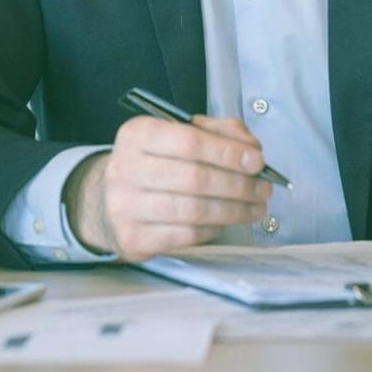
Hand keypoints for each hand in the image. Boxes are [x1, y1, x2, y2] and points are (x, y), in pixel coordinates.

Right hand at [63, 114, 271, 260]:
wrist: (108, 201)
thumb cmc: (155, 165)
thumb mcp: (179, 135)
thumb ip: (218, 132)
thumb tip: (251, 148)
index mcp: (137, 134)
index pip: (189, 140)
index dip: (228, 152)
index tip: (257, 160)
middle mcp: (125, 168)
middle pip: (195, 178)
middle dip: (238, 184)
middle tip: (263, 188)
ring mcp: (125, 206)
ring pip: (194, 210)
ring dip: (234, 210)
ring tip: (255, 207)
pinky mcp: (133, 238)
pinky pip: (186, 235)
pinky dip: (214, 228)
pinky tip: (226, 220)